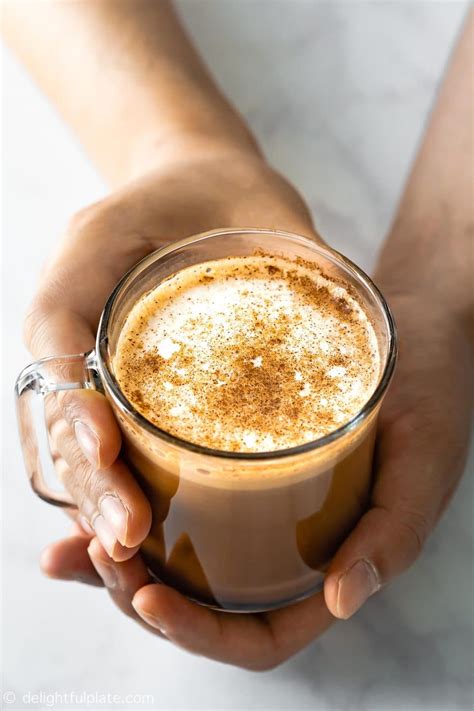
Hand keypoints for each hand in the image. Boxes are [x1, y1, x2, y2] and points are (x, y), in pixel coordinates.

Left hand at [41, 271, 471, 667]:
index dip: (202, 633)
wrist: (413, 330)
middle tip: (93, 554)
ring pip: (183, 563)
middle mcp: (288, 547)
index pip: (262, 636)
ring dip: (126, 561)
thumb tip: (344, 600)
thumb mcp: (424, 464)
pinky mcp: (243, 467)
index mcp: (332, 566)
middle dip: (141, 596)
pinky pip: (181, 501)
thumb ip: (394, 536)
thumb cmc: (432, 398)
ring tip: (76, 539)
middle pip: (206, 606)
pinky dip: (133, 507)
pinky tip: (95, 494)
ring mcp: (262, 510)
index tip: (149, 598)